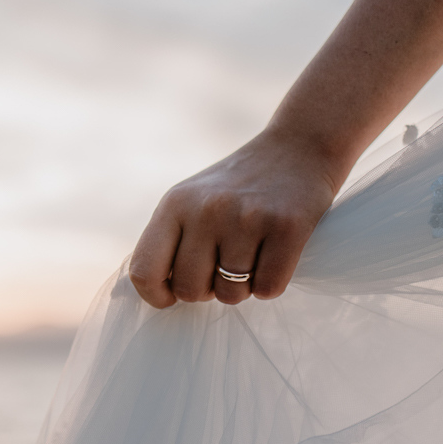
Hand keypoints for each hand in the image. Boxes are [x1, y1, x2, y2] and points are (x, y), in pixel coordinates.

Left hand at [129, 131, 339, 307]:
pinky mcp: (287, 228)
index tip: (173, 294)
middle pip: (190, 290)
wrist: (298, 149)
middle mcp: (207, 210)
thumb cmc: (239, 188)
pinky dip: (271, 284)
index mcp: (175, 204)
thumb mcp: (192, 200)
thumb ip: (169, 240)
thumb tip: (150, 291)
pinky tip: (274, 257)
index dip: (157, 294)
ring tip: (251, 256)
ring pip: (231, 294)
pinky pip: (268, 289)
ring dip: (242, 287)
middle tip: (223, 267)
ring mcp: (247, 218)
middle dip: (208, 290)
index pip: (144, 271)